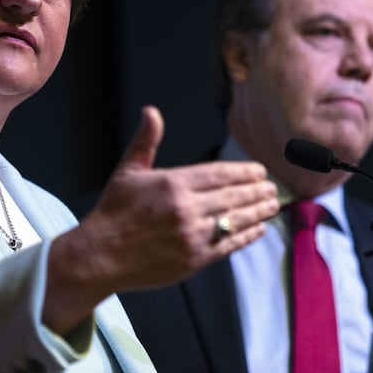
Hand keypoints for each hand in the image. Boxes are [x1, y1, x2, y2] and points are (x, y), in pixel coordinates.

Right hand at [44, 106, 278, 331]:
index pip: (220, 174)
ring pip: (236, 220)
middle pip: (233, 196)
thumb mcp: (128, 171)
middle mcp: (186, 208)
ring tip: (272, 204)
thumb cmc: (113, 212)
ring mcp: (192, 236)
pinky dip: (247, 236)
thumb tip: (152, 111)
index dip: (244, 172)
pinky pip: (228, 245)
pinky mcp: (194, 260)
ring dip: (258, 212)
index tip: (260, 171)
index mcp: (173, 183)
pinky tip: (259, 229)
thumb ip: (146, 141)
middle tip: (272, 187)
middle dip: (257, 191)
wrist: (100, 256)